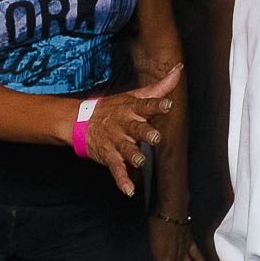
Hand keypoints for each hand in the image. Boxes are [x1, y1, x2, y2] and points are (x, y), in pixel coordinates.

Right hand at [80, 64, 182, 196]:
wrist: (80, 122)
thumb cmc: (114, 109)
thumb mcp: (134, 96)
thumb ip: (159, 87)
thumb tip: (179, 69)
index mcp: (131, 109)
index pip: (145, 105)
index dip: (156, 105)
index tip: (168, 104)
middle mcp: (123, 125)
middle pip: (135, 128)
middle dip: (145, 133)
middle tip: (155, 137)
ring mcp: (116, 142)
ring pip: (125, 150)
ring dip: (132, 156)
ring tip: (140, 161)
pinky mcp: (110, 157)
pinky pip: (116, 170)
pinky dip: (122, 181)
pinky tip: (129, 191)